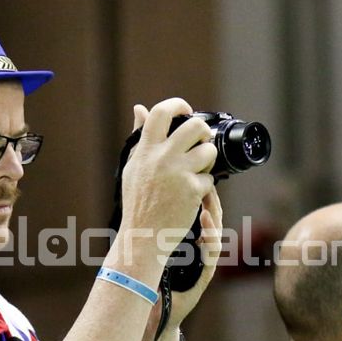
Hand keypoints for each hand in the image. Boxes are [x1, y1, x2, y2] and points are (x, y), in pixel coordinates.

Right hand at [118, 99, 216, 245]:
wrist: (142, 236)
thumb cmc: (137, 202)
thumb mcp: (132, 166)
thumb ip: (139, 137)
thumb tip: (140, 108)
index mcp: (145, 150)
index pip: (161, 112)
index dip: (177, 105)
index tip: (186, 110)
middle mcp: (161, 158)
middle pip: (195, 126)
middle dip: (204, 132)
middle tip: (202, 141)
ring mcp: (178, 173)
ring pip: (209, 151)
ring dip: (208, 160)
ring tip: (197, 170)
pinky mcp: (192, 189)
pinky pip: (209, 178)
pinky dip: (204, 186)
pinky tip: (192, 195)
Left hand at [138, 187, 222, 340]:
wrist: (151, 318)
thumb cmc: (151, 285)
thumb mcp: (150, 252)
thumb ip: (151, 233)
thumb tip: (138, 203)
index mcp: (187, 245)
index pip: (199, 217)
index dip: (201, 198)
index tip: (195, 180)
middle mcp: (198, 254)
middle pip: (211, 223)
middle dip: (211, 203)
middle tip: (206, 184)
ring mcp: (202, 267)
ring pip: (215, 238)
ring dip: (212, 219)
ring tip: (207, 201)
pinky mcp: (202, 280)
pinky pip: (210, 259)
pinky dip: (209, 244)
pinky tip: (205, 231)